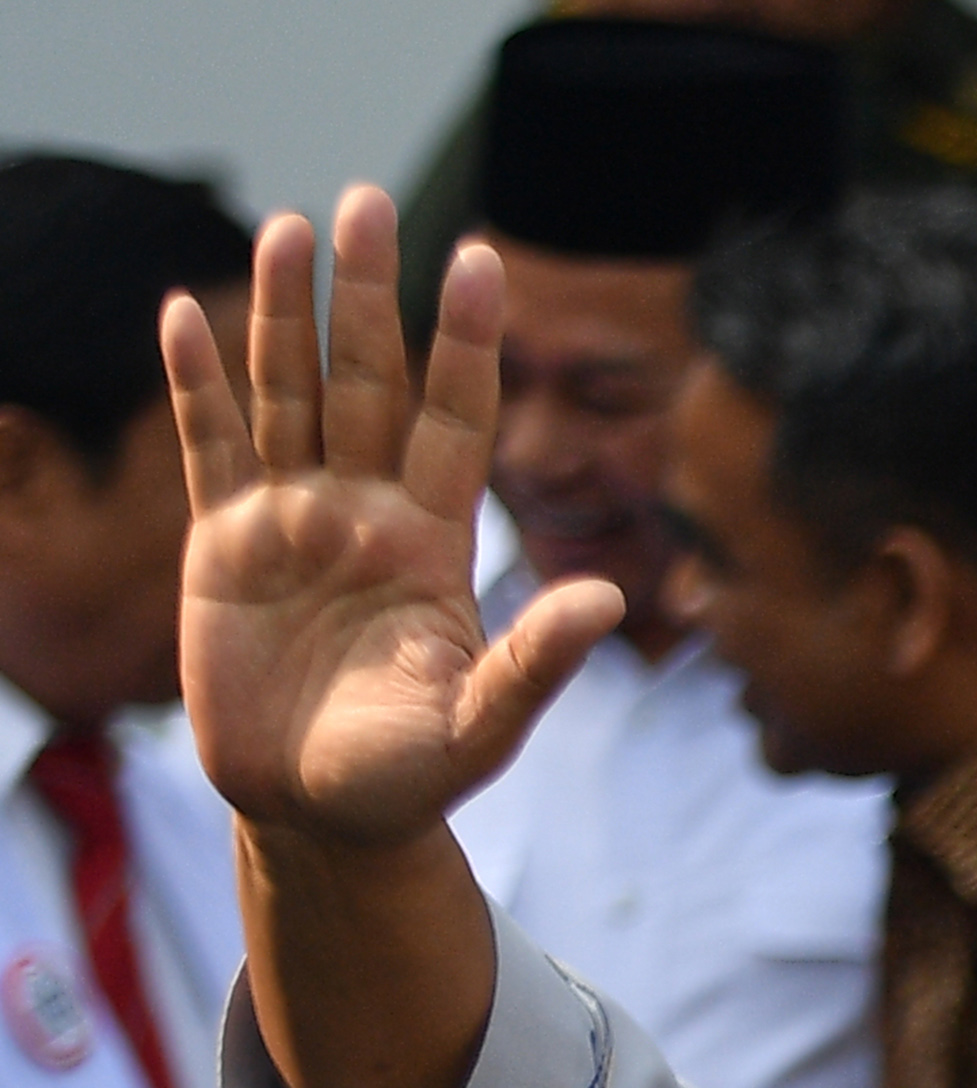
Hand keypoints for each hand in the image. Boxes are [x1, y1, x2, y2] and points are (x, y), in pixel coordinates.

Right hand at [165, 189, 619, 849]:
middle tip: (366, 200)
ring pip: (291, 393)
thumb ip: (537, 663)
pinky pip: (214, 447)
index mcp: (435, 541)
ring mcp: (294, 520)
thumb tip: (607, 599)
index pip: (455, 419)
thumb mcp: (481, 725)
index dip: (464, 343)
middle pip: (369, 381)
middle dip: (367, 295)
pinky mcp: (224, 544)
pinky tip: (186, 313)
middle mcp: (366, 512)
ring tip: (288, 229)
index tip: (480, 261)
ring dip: (284, 313)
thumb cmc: (410, 776)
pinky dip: (199, 383)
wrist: (320, 816)